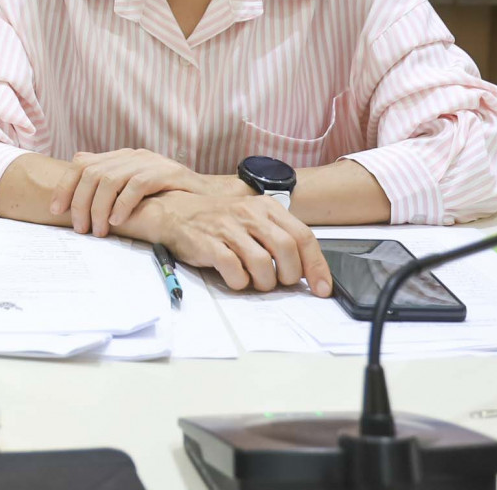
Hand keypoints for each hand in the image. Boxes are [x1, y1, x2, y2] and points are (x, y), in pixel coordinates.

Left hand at [49, 148, 209, 236]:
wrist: (208, 197)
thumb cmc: (167, 198)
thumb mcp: (133, 189)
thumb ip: (109, 183)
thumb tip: (77, 182)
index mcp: (120, 157)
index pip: (81, 164)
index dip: (65, 186)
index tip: (55, 210)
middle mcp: (131, 155)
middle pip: (91, 172)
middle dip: (80, 202)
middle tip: (80, 228)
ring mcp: (149, 161)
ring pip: (109, 179)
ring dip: (98, 207)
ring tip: (98, 230)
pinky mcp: (166, 172)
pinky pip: (136, 185)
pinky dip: (122, 204)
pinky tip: (117, 221)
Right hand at [153, 191, 332, 294]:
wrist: (174, 212)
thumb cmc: (218, 220)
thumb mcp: (252, 218)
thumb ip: (278, 236)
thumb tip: (307, 269)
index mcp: (266, 207)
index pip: (303, 236)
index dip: (317, 266)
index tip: (323, 288)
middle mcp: (249, 214)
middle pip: (287, 250)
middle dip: (290, 275)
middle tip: (280, 282)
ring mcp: (228, 228)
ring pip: (263, 263)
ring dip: (265, 282)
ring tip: (256, 281)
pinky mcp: (209, 244)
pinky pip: (235, 271)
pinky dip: (240, 281)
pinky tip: (235, 277)